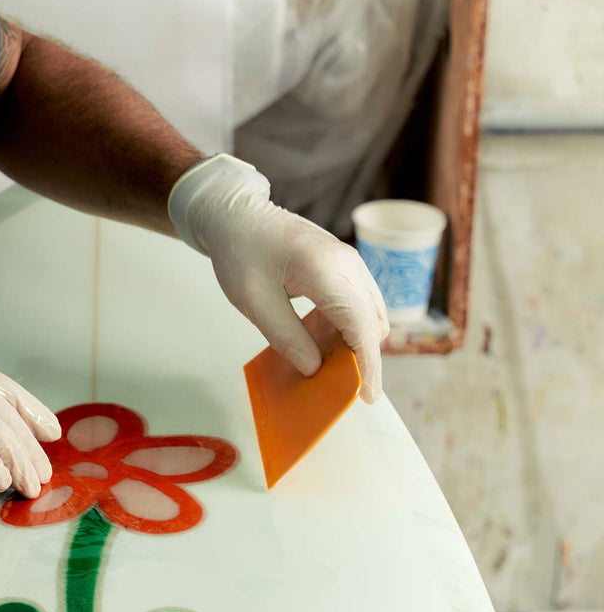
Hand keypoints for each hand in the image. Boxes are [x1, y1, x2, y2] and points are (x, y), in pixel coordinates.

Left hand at [168, 155, 390, 402]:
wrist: (239, 215)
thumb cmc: (241, 253)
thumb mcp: (255, 302)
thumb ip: (287, 338)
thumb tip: (316, 368)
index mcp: (325, 270)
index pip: (360, 326)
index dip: (366, 365)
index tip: (367, 396)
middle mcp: (347, 264)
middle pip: (373, 322)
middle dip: (364, 359)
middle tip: (344, 389)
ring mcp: (350, 262)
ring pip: (371, 314)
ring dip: (356, 343)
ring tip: (329, 367)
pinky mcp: (345, 266)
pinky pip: (359, 304)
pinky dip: (349, 327)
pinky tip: (324, 343)